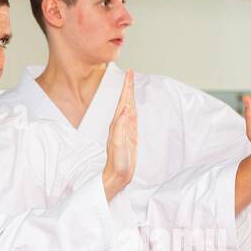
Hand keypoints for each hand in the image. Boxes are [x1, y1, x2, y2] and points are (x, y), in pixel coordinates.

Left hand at [103, 69, 137, 199]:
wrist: (117, 176)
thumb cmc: (117, 163)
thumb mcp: (119, 145)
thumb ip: (121, 127)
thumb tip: (126, 109)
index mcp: (118, 124)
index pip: (123, 101)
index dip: (127, 87)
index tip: (129, 73)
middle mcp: (120, 124)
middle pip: (125, 101)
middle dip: (128, 87)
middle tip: (131, 73)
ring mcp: (125, 130)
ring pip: (128, 107)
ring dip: (130, 95)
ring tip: (131, 84)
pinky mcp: (130, 136)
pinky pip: (132, 117)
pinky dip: (133, 108)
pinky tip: (133, 105)